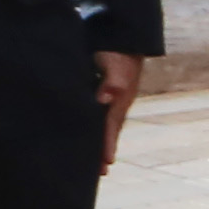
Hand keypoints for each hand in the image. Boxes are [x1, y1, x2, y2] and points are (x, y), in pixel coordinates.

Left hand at [93, 50, 142, 173]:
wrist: (123, 36)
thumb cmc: (118, 51)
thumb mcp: (116, 64)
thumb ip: (113, 81)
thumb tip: (105, 98)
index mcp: (120, 100)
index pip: (111, 127)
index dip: (107, 145)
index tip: (106, 165)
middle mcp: (116, 103)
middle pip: (110, 130)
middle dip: (104, 149)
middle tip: (100, 172)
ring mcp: (111, 98)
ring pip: (105, 124)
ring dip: (100, 139)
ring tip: (94, 157)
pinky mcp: (103, 91)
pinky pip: (98, 114)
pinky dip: (93, 125)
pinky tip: (86, 129)